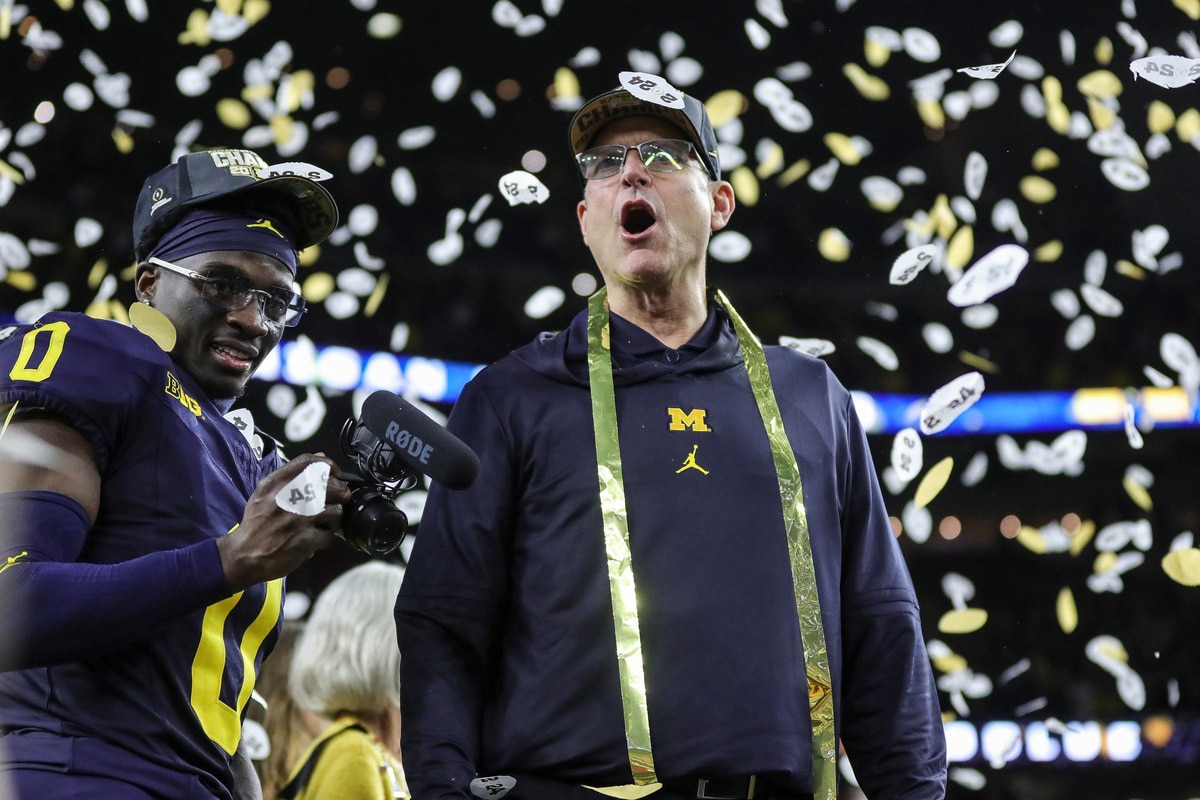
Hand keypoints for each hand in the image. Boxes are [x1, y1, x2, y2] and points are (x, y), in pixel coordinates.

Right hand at [217, 454, 351, 591]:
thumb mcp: (265, 493)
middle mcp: (288, 498)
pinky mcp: (304, 539)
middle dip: (340, 493)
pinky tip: (315, 539)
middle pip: (331, 485)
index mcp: (276, 484)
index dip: (329, 465)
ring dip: (333, 518)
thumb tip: (321, 456)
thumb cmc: (257, 524)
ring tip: (324, 522)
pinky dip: (324, 538)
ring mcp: (298, 519)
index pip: (309, 462)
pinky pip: (329, 535)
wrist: (244, 555)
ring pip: (335, 510)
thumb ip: (292, 474)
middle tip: (336, 501)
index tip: (335, 474)